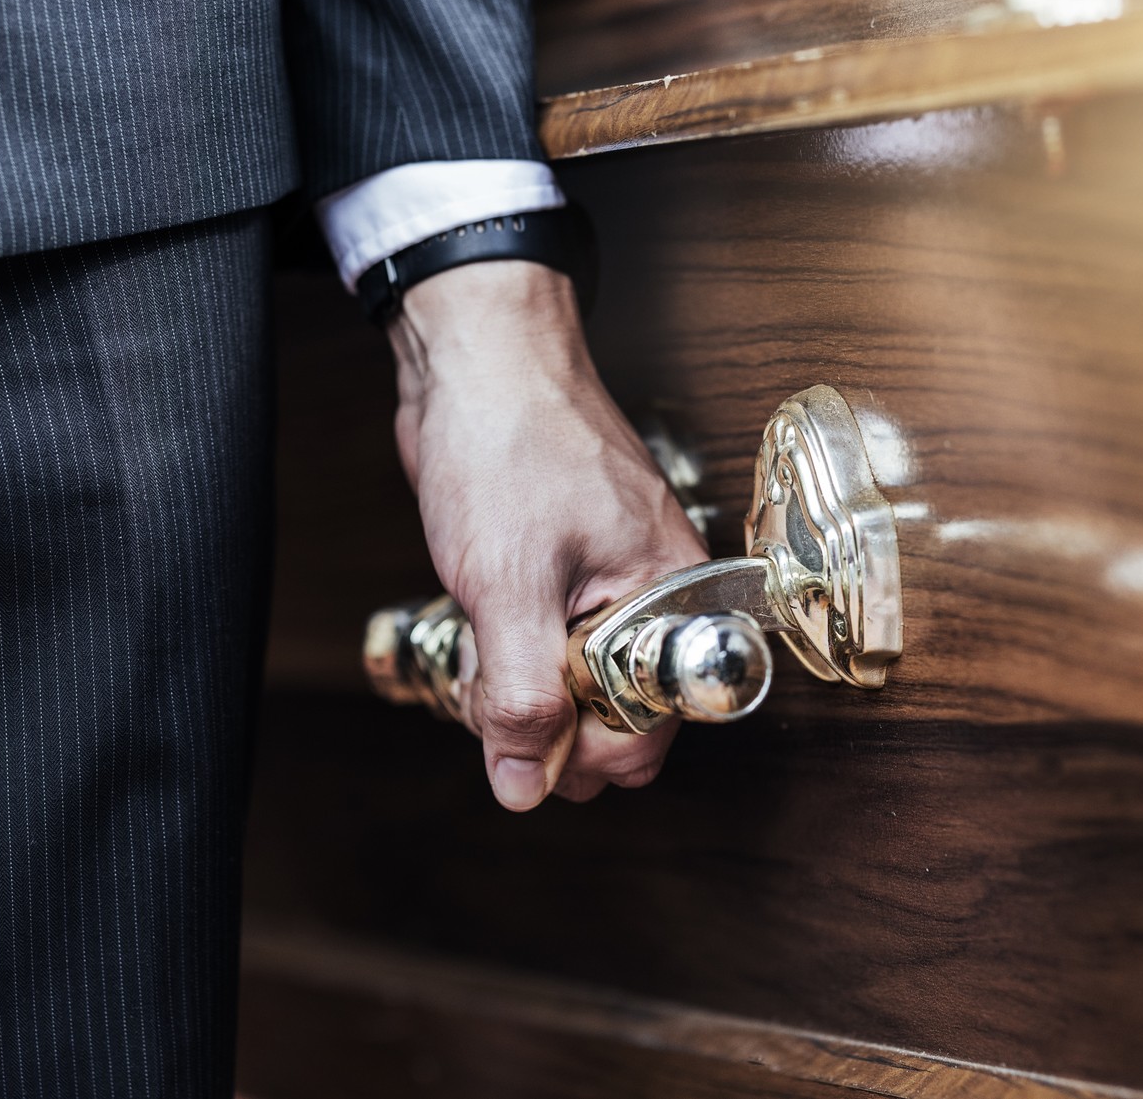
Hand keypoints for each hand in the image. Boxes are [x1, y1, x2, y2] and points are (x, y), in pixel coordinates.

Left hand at [386, 259, 707, 810]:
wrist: (471, 359)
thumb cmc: (508, 441)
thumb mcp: (509, 583)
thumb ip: (520, 693)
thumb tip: (523, 783)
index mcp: (670, 597)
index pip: (651, 729)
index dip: (582, 751)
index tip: (522, 742)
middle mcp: (648, 596)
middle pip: (609, 716)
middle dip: (542, 720)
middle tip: (487, 688)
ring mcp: (602, 583)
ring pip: (567, 682)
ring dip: (514, 685)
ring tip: (477, 646)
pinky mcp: (558, 570)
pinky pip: (542, 642)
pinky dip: (503, 648)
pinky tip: (473, 622)